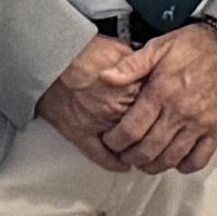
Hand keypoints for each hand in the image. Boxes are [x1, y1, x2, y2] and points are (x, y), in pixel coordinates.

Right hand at [32, 38, 150, 157]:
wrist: (51, 56)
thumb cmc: (81, 52)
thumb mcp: (121, 51)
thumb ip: (139, 66)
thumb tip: (152, 72)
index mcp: (132, 90)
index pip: (158, 109)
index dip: (161, 112)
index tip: (165, 114)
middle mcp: (118, 110)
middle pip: (145, 130)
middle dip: (151, 131)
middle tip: (157, 132)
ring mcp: (99, 125)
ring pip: (126, 146)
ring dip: (135, 149)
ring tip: (142, 149)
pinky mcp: (79, 134)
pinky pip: (101, 156)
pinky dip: (113, 163)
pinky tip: (122, 164)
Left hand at [102, 25, 216, 173]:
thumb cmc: (198, 46)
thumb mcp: (158, 47)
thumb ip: (130, 66)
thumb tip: (105, 77)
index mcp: (161, 92)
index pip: (131, 129)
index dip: (115, 141)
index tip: (110, 140)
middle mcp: (180, 112)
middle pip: (148, 150)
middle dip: (130, 157)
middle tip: (124, 154)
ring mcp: (200, 124)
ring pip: (171, 159)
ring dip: (153, 166)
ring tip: (144, 161)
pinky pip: (198, 160)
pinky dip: (183, 166)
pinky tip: (175, 160)